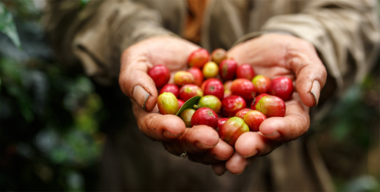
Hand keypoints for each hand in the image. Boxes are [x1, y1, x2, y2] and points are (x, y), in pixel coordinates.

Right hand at [119, 36, 233, 166]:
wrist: (175, 51)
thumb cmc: (149, 55)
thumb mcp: (136, 60)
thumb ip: (135, 80)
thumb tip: (147, 101)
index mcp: (151, 116)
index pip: (153, 126)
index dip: (163, 129)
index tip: (176, 127)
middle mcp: (174, 126)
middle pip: (183, 140)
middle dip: (197, 141)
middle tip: (211, 141)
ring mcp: (197, 123)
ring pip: (207, 140)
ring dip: (219, 145)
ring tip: (232, 146)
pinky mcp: (217, 115)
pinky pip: (227, 124)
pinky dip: (238, 128)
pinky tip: (250, 130)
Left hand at [215, 33, 326, 174]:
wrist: (258, 48)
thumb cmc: (286, 52)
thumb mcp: (301, 55)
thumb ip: (310, 74)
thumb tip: (311, 98)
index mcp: (290, 113)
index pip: (292, 126)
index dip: (282, 129)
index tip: (269, 129)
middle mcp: (266, 123)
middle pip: (262, 140)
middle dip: (252, 147)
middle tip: (241, 151)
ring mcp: (242, 120)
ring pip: (236, 139)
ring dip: (227, 150)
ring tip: (219, 158)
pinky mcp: (221, 112)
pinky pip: (212, 123)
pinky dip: (203, 131)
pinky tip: (193, 139)